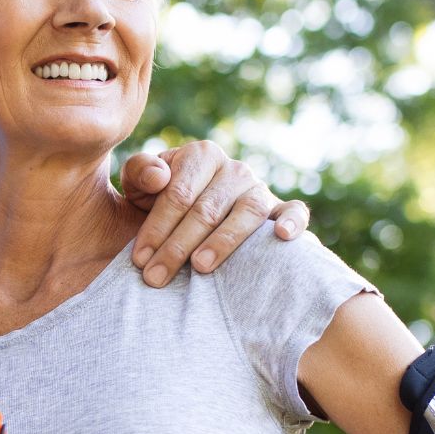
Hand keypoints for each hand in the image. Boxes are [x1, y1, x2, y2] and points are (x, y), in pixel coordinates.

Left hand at [120, 144, 310, 286]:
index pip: (178, 194)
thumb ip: (139, 173)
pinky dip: (292, 221)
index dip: (156, 228)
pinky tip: (281, 236)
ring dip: (224, 241)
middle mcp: (234, 169)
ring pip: (247, 213)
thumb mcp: (141, 187)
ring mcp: (259, 189)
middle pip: (207, 209)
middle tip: (157, 277)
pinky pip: (294, 210)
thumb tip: (159, 176)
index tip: (139, 260)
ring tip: (201, 267)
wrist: (188, 219)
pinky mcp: (281, 208)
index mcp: (201, 156)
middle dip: (177, 246)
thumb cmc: (159, 203)